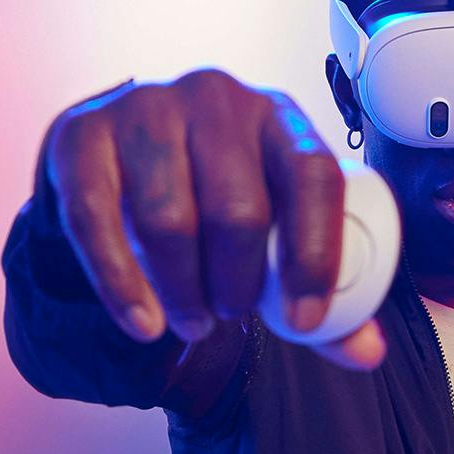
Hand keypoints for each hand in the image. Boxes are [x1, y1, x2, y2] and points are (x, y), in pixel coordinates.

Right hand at [41, 68, 385, 369]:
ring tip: (192, 323)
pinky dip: (121, 284)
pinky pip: (97, 221)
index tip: (303, 321)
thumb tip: (368, 354)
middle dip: (237, 284)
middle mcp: (216, 99)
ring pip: (168, 220)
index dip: (315, 255)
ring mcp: (146, 110)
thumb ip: (320, 289)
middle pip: (238, 210)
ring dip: (182, 291)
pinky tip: (144, 323)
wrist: (120, 155)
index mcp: (279, 118)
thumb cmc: (213, 197)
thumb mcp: (271, 228)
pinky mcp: (84, 137)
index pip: (315, 176)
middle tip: (231, 314)